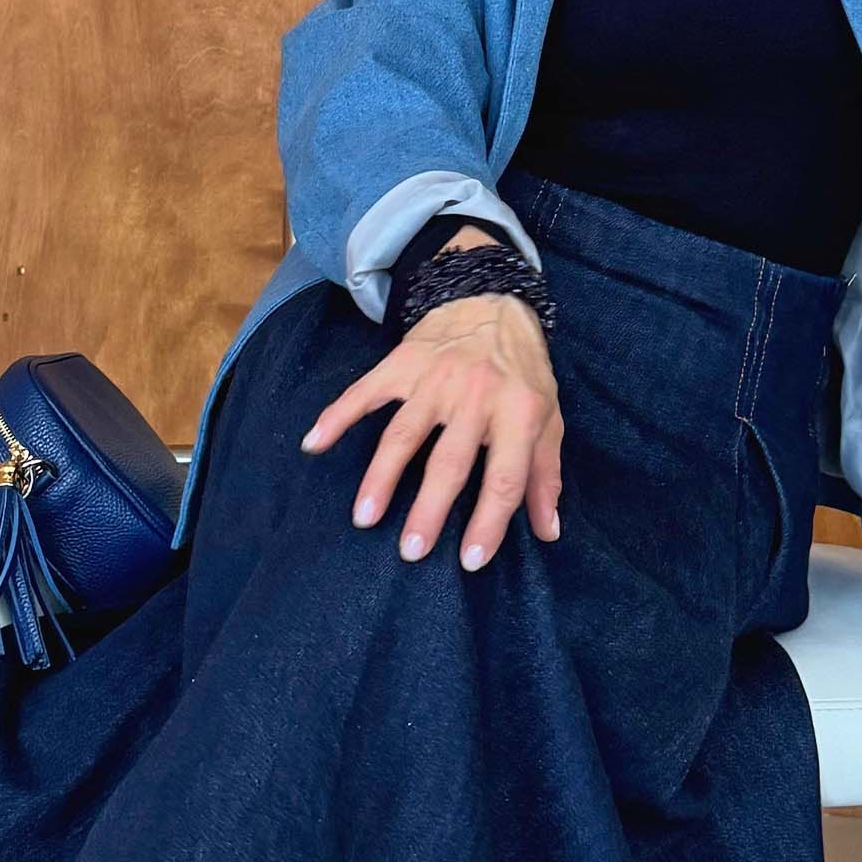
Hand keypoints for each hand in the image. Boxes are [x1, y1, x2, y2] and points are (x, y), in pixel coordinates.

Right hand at [298, 230, 563, 567]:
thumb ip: (544, 474)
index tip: (470, 561)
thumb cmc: (521, 371)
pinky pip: (365, 393)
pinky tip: (313, 443)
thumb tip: (547, 532)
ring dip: (382, 477)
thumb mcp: (547, 417)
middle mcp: (475, 394)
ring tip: (364, 517)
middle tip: (410, 551)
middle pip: (449, 460)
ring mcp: (433, 379)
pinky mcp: (400, 364)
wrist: (490, 300)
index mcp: (519, 410)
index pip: (505, 476)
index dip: (490, 521)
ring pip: (403, 434)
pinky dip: (336, 416)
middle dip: (429, 509)